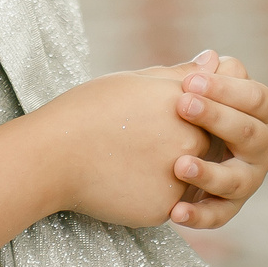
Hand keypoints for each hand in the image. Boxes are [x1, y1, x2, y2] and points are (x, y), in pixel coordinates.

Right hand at [31, 68, 207, 228]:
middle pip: (200, 149)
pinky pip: (166, 204)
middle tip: (132, 144)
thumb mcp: (134, 82)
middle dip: (173, 148)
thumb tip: (215, 59)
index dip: (176, 119)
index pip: (207, 115)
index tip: (146, 122)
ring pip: (185, 180)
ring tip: (125, 162)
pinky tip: (119, 182)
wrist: (52, 156)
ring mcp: (180, 177)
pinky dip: (146, 197)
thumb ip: (180, 75)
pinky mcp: (164, 207)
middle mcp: (191, 140)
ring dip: (164, 175)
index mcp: (187, 106)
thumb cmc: (87, 111)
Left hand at [166, 50, 267, 230]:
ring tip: (179, 165)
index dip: (226, 89)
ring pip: (237, 180)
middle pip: (249, 133)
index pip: (256, 98)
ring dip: (209, 173)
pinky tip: (175, 211)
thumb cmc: (190, 108)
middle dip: (216, 118)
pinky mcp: (229, 206)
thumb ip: (200, 77)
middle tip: (183, 106)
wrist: (170, 145)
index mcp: (262, 112)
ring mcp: (249, 179)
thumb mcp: (193, 91)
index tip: (189, 82)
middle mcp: (263, 147)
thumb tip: (209, 59)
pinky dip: (198, 216)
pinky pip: (219, 215)